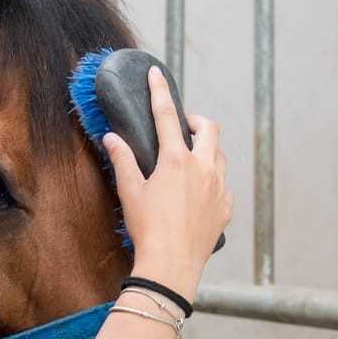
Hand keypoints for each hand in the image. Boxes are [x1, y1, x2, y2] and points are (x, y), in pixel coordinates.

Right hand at [103, 67, 231, 297]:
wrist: (171, 264)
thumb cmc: (148, 228)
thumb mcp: (130, 191)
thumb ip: (122, 160)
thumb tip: (112, 138)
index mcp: (176, 160)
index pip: (166, 115)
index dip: (160, 91)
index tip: (156, 74)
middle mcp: (203, 168)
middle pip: (209, 128)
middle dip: (196, 121)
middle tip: (182, 127)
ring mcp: (218, 188)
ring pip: (220, 156)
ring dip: (206, 150)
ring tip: (190, 161)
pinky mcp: (225, 208)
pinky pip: (223, 186)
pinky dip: (212, 182)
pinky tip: (198, 194)